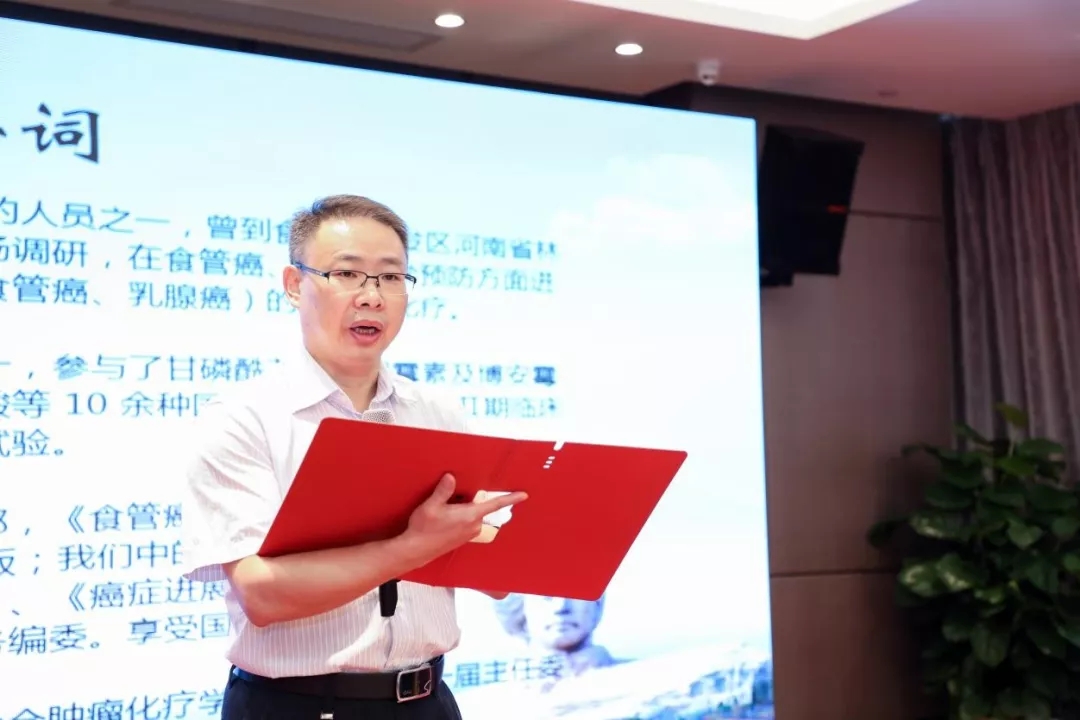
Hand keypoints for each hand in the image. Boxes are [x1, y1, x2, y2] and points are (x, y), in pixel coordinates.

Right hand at [404, 473, 526, 561]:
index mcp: (470, 516)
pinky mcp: (464, 538)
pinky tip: (443, 520)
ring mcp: (470, 533)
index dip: (510, 498)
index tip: (523, 495)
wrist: (417, 550)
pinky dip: (458, 517)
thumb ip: (443, 491)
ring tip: (442, 514)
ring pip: (472, 514)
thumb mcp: (431, 505)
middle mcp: (474, 525)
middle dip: (466, 500)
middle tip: (447, 503)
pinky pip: (467, 521)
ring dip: (461, 509)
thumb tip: (451, 477)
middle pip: (478, 505)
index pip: (494, 504)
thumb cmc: (424, 528)